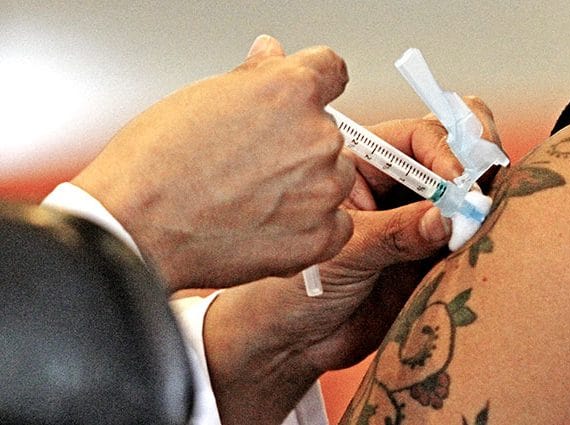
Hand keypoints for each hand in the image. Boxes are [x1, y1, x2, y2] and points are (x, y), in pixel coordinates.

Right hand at [72, 35, 354, 289]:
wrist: (137, 229)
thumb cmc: (156, 164)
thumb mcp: (203, 96)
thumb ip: (254, 75)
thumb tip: (272, 55)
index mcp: (291, 91)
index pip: (330, 70)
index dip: (313, 82)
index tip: (305, 97)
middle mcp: (317, 138)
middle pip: (328, 132)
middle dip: (299, 142)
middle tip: (253, 162)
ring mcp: (322, 190)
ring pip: (334, 178)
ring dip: (308, 186)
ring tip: (254, 199)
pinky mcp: (319, 237)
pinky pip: (335, 223)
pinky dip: (311, 225)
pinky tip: (270, 224)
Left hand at [201, 97, 497, 423]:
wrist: (295, 343)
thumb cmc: (294, 288)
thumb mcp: (343, 254)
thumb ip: (395, 233)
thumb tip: (447, 215)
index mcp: (364, 166)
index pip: (417, 137)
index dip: (444, 150)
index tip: (457, 178)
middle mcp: (396, 187)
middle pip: (452, 154)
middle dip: (476, 161)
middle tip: (487, 183)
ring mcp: (419, 220)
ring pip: (466, 195)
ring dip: (483, 200)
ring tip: (485, 219)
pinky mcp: (433, 256)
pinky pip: (469, 237)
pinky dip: (483, 236)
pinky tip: (483, 244)